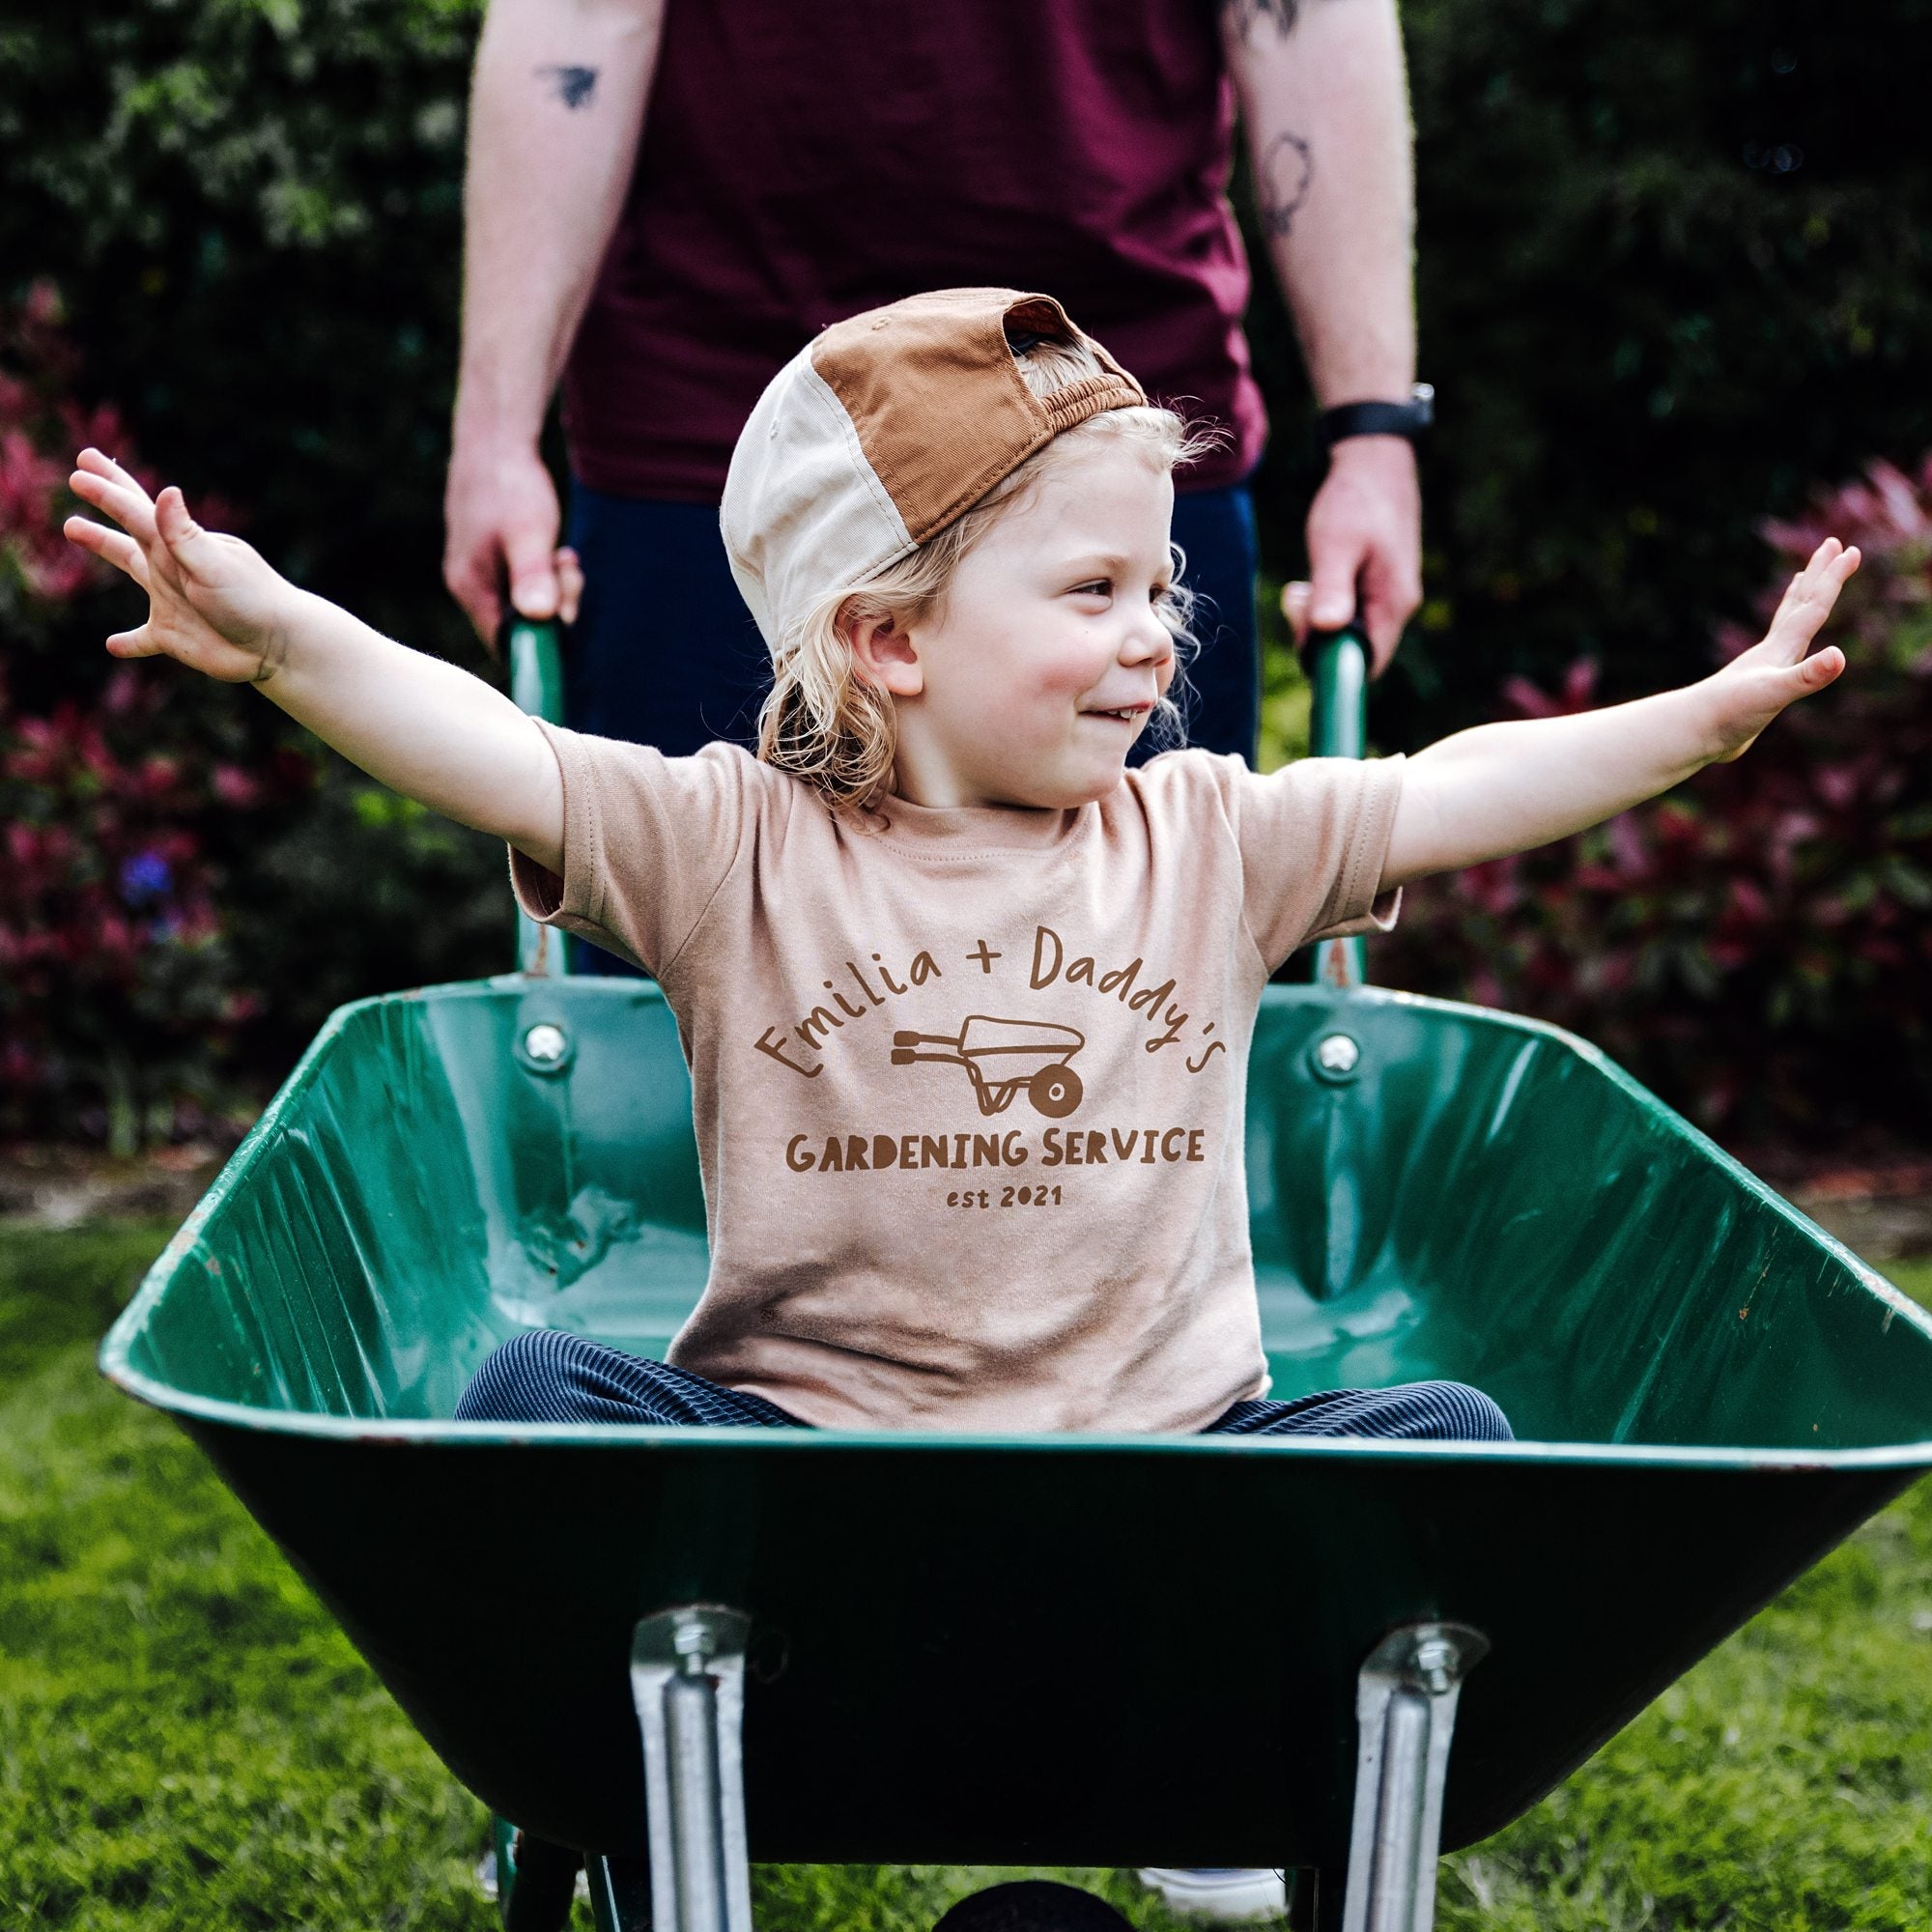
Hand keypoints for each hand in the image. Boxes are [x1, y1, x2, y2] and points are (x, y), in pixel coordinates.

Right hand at [63, 449, 299, 683]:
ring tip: (74, 528)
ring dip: (105, 547)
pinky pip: (143, 639)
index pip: (134, 509)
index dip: (107, 489)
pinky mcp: (174, 636)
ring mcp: (171, 600)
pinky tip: (112, 645)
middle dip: (105, 501)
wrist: (280, 645)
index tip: (80, 468)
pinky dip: (128, 642)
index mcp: (178, 546)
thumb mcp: (215, 564)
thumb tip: (166, 492)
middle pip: (128, 528)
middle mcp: (171, 567)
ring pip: (129, 569)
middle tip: (77, 478)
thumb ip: (184, 535)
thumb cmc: (252, 600)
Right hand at [443, 435, 581, 652]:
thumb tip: (539, 617)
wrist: (494, 440)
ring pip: (525, 606)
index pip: (506, 645)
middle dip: (554, 607)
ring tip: (564, 555)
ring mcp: (478, 574)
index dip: (542, 642)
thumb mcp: (529, 532)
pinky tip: (557, 552)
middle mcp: (470, 587)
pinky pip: (524, 586)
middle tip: (568, 568)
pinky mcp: (491, 561)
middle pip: (519, 628)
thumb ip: (532, 575)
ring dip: (554, 588)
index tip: (568, 612)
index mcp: (472, 588)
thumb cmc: (510, 484)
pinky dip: (546, 574)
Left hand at [1291, 435, 1421, 672]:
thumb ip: (1332, 588)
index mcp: (1393, 603)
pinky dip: (1327, 602)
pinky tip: (1314, 579)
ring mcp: (1390, 596)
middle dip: (1319, 637)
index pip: (1368, 663)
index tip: (1304, 639)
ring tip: (1301, 587)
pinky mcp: (1378, 585)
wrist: (1375, 463)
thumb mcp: (1335, 544)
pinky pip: (1350, 611)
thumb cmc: (1355, 501)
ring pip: (1350, 630)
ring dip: (1319, 618)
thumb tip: (1327, 630)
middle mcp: (1397, 606)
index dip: (1334, 665)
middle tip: (1297, 598)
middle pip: (1356, 650)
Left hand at [1703, 537, 1857, 761]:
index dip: (1834, 579)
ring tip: (1803, 580)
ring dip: (1798, 599)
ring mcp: (1762, 668)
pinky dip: (1785, 640)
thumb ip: (1806, 676)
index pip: (1814, 606)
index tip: (1851, 549)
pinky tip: (1782, 645)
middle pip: (1800, 603)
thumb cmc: (1728, 713)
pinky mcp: (1756, 687)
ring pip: (1785, 624)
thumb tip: (1839, 656)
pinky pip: (1778, 653)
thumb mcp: (1773, 694)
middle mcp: (1772, 652)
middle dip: (1819, 574)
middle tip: (1832, 544)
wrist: (1690, 734)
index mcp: (1780, 649)